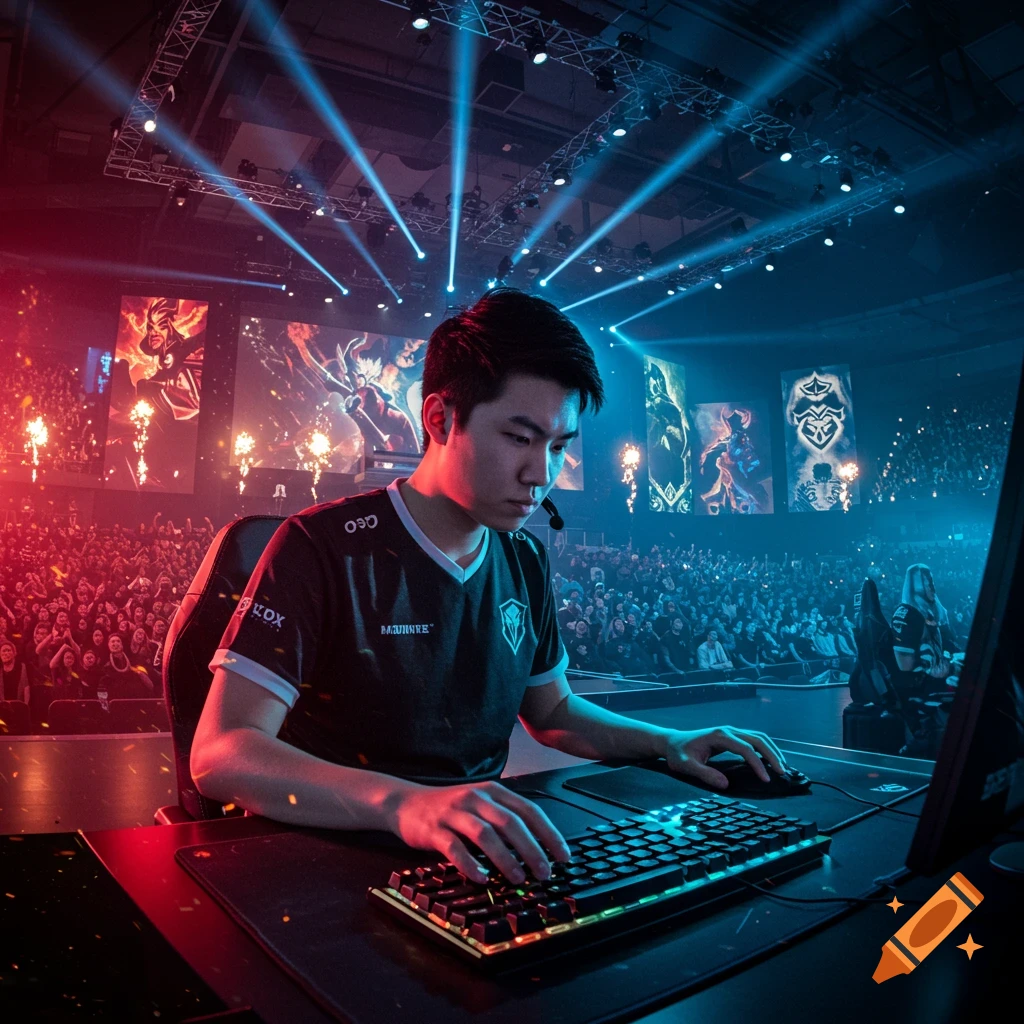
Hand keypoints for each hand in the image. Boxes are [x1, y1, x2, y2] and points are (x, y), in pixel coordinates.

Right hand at [388, 780, 571, 884]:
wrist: (406, 803)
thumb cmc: (449, 808)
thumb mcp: (480, 806)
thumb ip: (504, 820)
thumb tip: (538, 848)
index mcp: (493, 792)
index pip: (528, 811)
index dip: (548, 833)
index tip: (563, 855)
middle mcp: (476, 798)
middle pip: (511, 823)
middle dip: (532, 849)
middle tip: (545, 872)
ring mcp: (454, 812)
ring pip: (485, 835)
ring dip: (505, 858)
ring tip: (519, 878)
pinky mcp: (434, 829)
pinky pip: (454, 847)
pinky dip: (470, 864)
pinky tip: (481, 878)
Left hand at [659, 727, 787, 789]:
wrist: (672, 742)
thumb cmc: (677, 754)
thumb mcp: (686, 766)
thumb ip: (704, 774)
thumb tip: (725, 785)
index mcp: (719, 736)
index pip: (745, 749)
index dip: (757, 764)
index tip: (765, 779)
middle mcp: (728, 730)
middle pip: (757, 739)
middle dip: (772, 755)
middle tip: (782, 772)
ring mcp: (730, 731)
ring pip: (758, 737)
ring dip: (772, 750)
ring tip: (782, 767)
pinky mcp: (731, 736)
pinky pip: (753, 740)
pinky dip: (765, 749)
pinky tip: (770, 761)